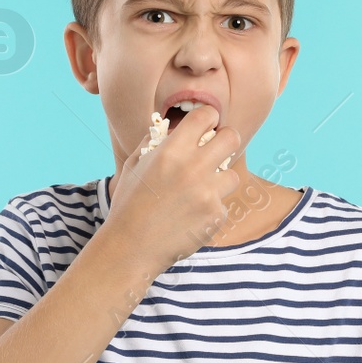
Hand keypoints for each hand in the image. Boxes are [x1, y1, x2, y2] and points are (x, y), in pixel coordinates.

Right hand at [102, 103, 242, 274]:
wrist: (130, 247)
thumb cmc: (129, 204)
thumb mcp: (134, 165)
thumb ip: (155, 142)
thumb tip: (172, 127)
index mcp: (172, 150)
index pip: (206, 115)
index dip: (208, 119)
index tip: (205, 128)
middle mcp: (193, 167)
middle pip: (231, 138)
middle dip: (225, 142)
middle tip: (215, 152)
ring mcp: (208, 193)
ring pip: (232, 175)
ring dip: (219, 181)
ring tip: (198, 193)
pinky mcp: (215, 216)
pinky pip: (223, 205)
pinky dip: (210, 210)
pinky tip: (190, 218)